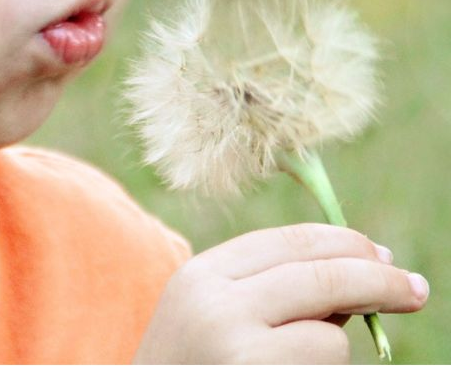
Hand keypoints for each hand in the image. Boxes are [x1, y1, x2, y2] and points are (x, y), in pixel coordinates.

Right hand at [134, 223, 427, 362]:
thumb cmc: (189, 366)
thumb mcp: (210, 315)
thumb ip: (267, 289)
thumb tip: (359, 272)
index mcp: (202, 276)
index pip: (289, 242)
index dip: (344, 243)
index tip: (381, 256)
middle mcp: (218, 306)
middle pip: (320, 276)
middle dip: (376, 280)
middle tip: (413, 288)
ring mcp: (240, 351)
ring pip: (329, 337)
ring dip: (331, 351)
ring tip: (286, 365)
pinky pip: (324, 372)